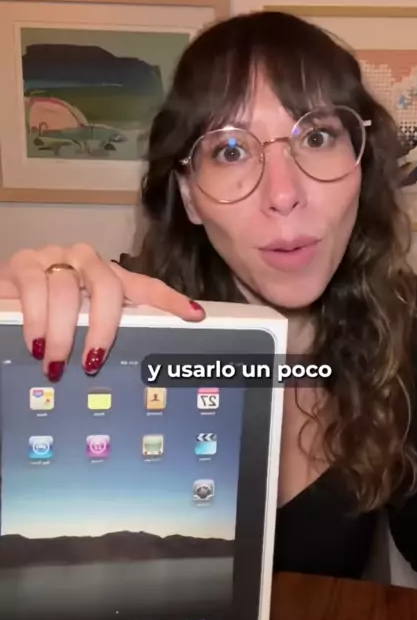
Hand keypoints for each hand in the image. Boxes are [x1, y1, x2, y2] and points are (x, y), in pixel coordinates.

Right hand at [0, 243, 204, 380]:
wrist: (3, 295)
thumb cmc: (46, 314)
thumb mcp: (78, 323)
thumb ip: (99, 332)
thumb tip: (131, 361)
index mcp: (107, 276)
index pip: (145, 285)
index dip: (169, 300)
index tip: (194, 316)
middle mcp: (86, 261)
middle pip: (107, 286)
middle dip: (102, 328)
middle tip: (93, 361)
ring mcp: (55, 257)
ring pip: (67, 290)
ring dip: (62, 333)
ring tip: (55, 361)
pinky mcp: (24, 262)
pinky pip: (35, 285)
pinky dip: (36, 319)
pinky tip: (36, 342)